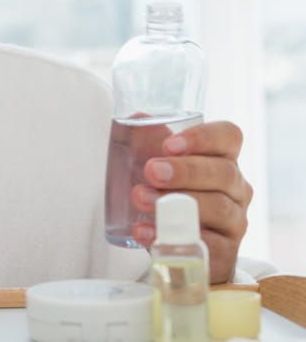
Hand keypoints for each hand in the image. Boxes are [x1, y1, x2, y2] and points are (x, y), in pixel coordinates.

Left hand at [130, 121, 253, 283]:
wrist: (171, 247)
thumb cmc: (166, 196)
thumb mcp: (155, 166)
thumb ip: (147, 141)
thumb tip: (138, 119)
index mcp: (222, 159)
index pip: (229, 136)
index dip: (204, 137)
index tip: (169, 145)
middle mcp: (236, 188)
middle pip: (224, 172)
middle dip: (186, 171)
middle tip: (151, 171)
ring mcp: (235, 222)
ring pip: (219, 208)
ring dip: (177, 202)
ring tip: (140, 197)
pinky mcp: (225, 253)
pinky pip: (206, 245)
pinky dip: (172, 236)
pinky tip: (144, 230)